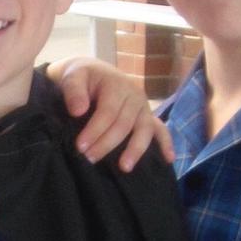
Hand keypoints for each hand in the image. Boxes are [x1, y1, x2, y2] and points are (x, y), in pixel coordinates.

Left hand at [47, 57, 173, 171]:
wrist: (93, 74)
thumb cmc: (82, 78)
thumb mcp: (72, 76)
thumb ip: (73, 90)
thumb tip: (78, 111)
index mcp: (117, 84)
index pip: (108, 111)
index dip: (95, 130)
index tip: (80, 147)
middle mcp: (134, 96)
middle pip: (124, 124)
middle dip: (106, 144)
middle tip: (89, 158)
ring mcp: (143, 107)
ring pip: (144, 130)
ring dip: (135, 149)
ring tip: (124, 167)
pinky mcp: (147, 117)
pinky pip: (160, 129)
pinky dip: (166, 143)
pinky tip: (169, 159)